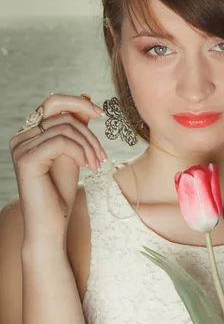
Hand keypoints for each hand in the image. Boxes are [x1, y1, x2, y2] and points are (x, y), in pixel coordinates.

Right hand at [9, 93, 106, 246]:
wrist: (52, 224)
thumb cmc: (60, 192)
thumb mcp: (73, 153)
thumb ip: (75, 128)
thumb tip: (85, 99)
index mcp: (30, 133)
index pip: (53, 102)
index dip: (78, 102)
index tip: (100, 113)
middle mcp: (21, 137)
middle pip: (63, 115)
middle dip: (89, 133)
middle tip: (102, 155)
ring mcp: (21, 147)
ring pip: (65, 128)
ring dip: (89, 146)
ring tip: (97, 164)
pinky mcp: (27, 159)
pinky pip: (61, 142)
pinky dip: (80, 152)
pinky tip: (87, 167)